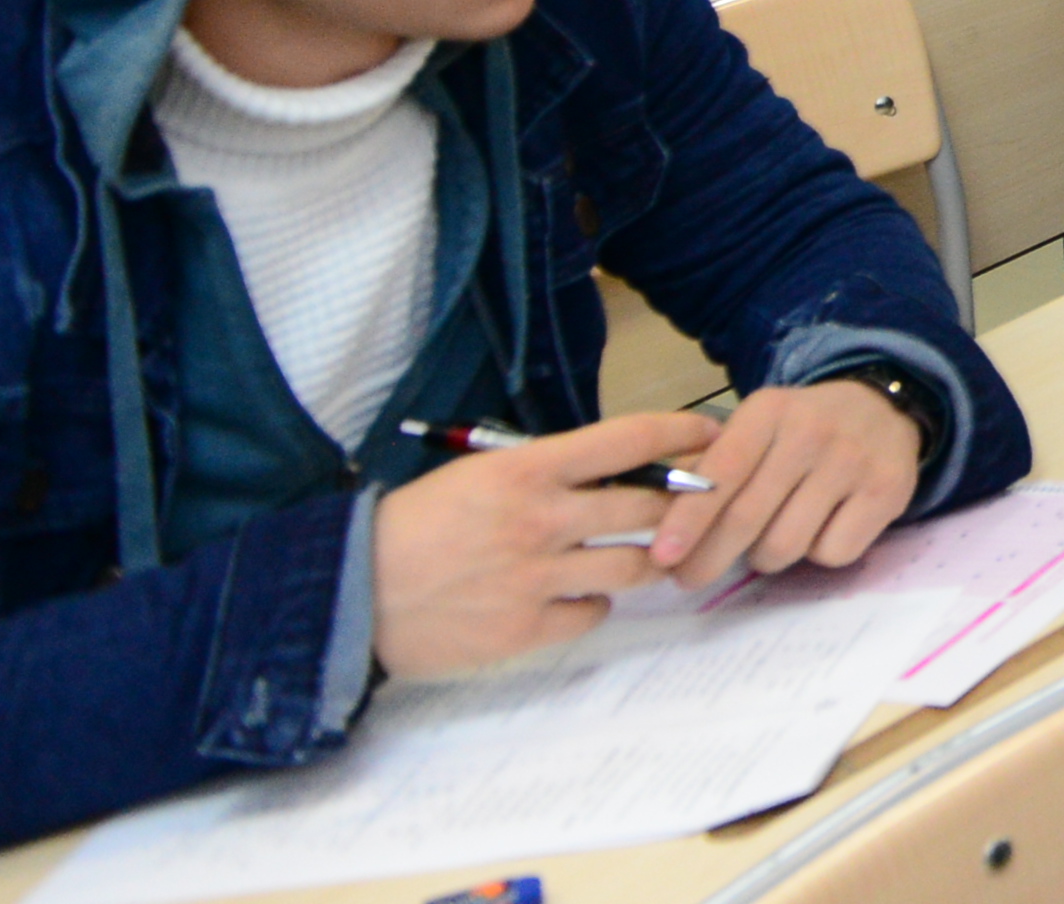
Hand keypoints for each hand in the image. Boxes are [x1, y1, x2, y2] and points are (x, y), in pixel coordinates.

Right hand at [369, 413, 716, 678]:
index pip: (629, 441)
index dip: (681, 435)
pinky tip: (580, 597)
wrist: (352, 592)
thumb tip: (613, 471)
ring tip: (642, 558)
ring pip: (635, 565)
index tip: (711, 437)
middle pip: (650, 508)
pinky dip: (596, 604)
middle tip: (691, 509)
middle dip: (679, 507)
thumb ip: (544, 472)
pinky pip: (594, 613)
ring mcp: (536, 577)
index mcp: (527, 470)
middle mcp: (541, 519)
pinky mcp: (526, 628)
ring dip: (648, 560)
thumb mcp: (478, 475)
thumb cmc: (413, 526)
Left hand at [645, 377, 920, 590]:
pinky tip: (820, 528)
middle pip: (748, 518)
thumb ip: (710, 466)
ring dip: (766, 556)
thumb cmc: (801, 430)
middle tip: (691, 577)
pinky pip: (832, 554)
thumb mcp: (755, 428)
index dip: (688, 519)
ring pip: (786, 545)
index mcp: (770, 411)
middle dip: (709, 558)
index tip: (662, 556)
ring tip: (770, 538)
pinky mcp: (888, 492)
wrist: (883, 410)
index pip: (722, 472)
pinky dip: (818, 554)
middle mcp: (814, 431)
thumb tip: (659, 520)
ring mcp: (854, 462)